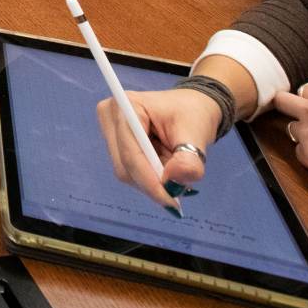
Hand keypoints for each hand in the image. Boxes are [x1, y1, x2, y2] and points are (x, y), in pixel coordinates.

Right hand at [96, 87, 223, 208]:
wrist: (191, 108)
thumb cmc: (193, 114)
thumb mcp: (197, 133)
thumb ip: (189, 160)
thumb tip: (172, 184)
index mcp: (128, 105)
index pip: (131, 154)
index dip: (149, 181)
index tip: (172, 202)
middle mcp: (112, 116)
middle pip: (124, 166)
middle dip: (152, 182)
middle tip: (180, 187)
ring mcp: (110, 130)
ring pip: (126, 172)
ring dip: (152, 179)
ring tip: (174, 167)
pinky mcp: (114, 143)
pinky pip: (129, 171)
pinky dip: (150, 176)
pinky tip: (164, 166)